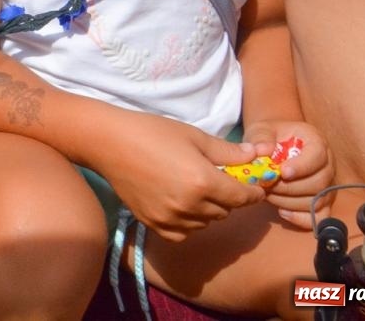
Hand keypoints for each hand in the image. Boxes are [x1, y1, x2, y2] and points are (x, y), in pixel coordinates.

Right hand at [91, 110, 267, 240]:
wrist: (109, 143)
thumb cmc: (151, 132)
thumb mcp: (193, 135)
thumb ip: (227, 151)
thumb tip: (255, 156)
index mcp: (203, 181)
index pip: (242, 197)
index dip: (253, 192)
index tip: (255, 187)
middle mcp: (190, 206)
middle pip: (226, 211)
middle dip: (228, 197)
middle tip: (219, 180)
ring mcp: (171, 218)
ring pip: (206, 223)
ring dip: (208, 210)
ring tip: (196, 190)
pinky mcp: (154, 224)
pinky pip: (184, 232)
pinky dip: (189, 222)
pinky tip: (181, 205)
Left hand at [243, 119, 333, 227]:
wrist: (274, 144)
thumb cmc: (269, 137)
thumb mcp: (262, 129)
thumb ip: (261, 138)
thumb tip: (261, 150)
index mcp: (316, 142)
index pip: (317, 156)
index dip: (301, 167)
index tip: (282, 172)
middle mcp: (328, 164)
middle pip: (319, 183)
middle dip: (289, 188)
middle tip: (266, 185)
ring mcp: (327, 185)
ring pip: (318, 201)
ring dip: (289, 202)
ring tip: (268, 195)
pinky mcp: (323, 202)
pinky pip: (320, 217)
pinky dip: (301, 219)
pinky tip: (282, 212)